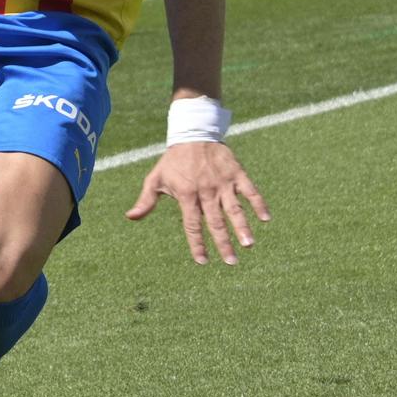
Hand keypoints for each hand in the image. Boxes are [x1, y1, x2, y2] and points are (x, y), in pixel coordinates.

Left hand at [126, 141, 269, 265]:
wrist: (193, 133)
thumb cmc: (173, 160)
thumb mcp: (155, 179)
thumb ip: (146, 200)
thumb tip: (130, 217)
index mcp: (187, 195)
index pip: (192, 225)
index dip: (197, 244)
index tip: (202, 262)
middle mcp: (206, 191)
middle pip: (216, 222)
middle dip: (223, 243)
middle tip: (231, 262)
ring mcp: (223, 183)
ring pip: (234, 208)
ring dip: (242, 227)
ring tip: (249, 244)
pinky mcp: (237, 173)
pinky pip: (250, 190)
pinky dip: (259, 203)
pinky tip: (266, 218)